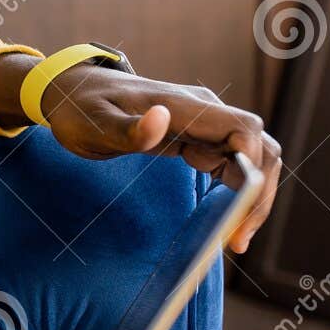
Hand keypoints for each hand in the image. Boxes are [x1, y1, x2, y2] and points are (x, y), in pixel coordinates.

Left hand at [0, 52, 280, 253]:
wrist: (71, 91)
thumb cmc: (79, 107)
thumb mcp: (94, 124)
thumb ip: (128, 129)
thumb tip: (161, 119)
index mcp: (185, 105)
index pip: (243, 129)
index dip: (252, 165)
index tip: (240, 204)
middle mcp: (203, 112)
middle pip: (258, 148)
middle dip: (258, 192)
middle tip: (239, 238)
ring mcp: (202, 125)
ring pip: (250, 158)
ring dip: (252, 196)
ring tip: (236, 238)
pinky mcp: (195, 138)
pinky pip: (230, 164)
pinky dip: (236, 191)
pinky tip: (226, 220)